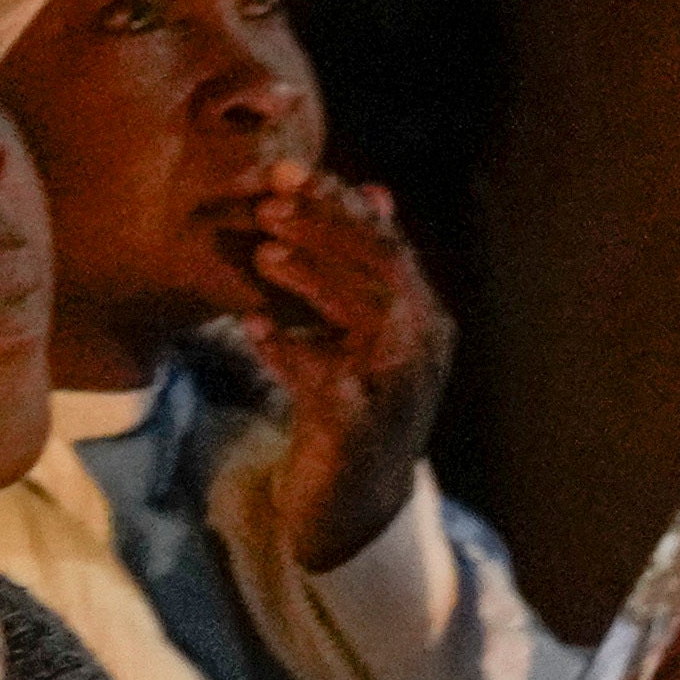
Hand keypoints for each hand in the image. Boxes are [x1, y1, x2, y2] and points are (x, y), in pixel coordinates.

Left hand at [212, 164, 452, 568]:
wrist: (354, 509)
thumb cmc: (352, 410)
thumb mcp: (363, 334)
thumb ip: (366, 268)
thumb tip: (373, 190)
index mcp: (424, 317)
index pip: (388, 243)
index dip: (340, 202)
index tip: (287, 170)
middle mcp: (423, 349)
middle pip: (384, 270)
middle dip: (328, 229)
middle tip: (270, 202)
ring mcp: (398, 391)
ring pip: (371, 318)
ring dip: (316, 280)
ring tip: (265, 254)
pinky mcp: (362, 432)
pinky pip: (330, 382)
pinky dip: (293, 353)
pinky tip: (255, 331)